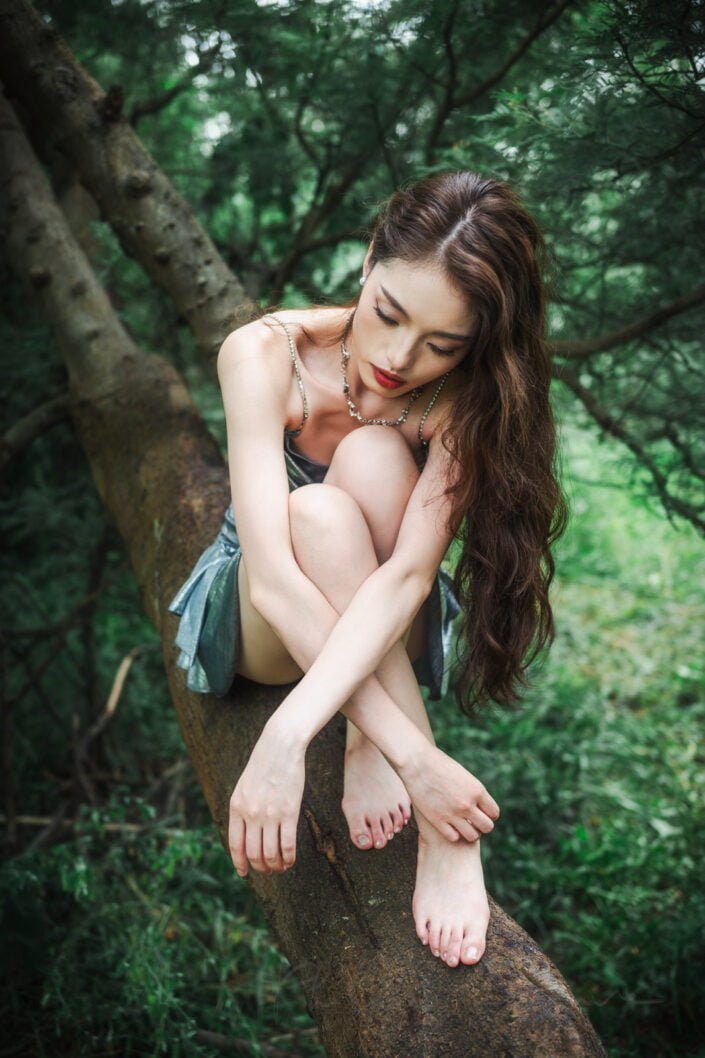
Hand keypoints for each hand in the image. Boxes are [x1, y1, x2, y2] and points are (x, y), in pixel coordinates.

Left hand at [228, 720, 305, 876]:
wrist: (280, 746)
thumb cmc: (264, 765)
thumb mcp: (244, 786)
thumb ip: (243, 809)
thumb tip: (246, 833)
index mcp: (237, 807)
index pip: (235, 845)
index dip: (240, 863)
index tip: (244, 873)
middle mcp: (251, 814)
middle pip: (253, 853)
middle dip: (260, 867)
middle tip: (268, 870)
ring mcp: (270, 814)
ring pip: (270, 854)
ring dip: (276, 866)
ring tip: (281, 867)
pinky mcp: (289, 812)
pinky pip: (288, 845)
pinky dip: (289, 858)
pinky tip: (291, 860)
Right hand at [398, 743, 498, 841]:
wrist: (417, 763)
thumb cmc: (440, 765)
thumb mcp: (464, 776)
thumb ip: (474, 792)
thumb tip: (480, 807)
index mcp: (477, 791)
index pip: (494, 813)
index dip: (489, 814)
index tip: (482, 812)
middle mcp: (467, 805)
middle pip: (487, 827)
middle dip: (482, 825)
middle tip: (473, 820)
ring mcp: (452, 814)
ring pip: (473, 836)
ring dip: (470, 832)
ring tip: (463, 825)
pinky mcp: (437, 820)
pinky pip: (454, 837)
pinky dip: (454, 834)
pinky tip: (449, 825)